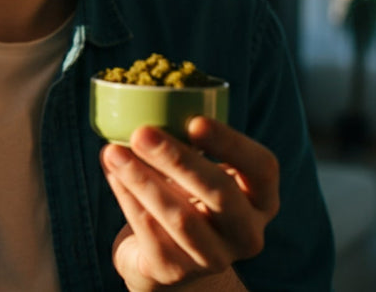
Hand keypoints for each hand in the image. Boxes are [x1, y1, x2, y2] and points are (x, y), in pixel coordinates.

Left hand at [100, 117, 278, 290]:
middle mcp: (247, 233)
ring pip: (181, 217)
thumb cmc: (185, 199)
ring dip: (142, 180)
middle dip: (177, 159)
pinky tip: (113, 174)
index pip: (262, 168)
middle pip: (220, 193)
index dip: (231, 143)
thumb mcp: (196, 172)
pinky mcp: (177, 272)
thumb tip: (141, 104)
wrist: (166, 259)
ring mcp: (215, 258)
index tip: (195, 120)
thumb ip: (183, 143)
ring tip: (113, 152)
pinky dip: (128, 199)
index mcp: (261, 198)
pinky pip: (151, 232)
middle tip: (141, 132)